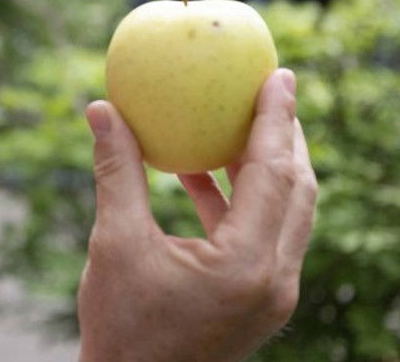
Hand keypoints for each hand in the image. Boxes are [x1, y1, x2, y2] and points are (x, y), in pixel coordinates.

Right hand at [76, 68, 316, 361]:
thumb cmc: (121, 325)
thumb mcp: (114, 243)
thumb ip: (117, 172)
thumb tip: (101, 108)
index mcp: (245, 264)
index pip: (275, 174)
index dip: (277, 118)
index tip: (280, 74)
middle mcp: (274, 280)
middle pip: (298, 191)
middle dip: (287, 136)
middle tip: (272, 88)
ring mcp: (273, 295)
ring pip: (288, 214)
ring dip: (269, 166)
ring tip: (241, 122)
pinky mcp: (259, 301)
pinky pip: (265, 236)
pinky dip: (243, 199)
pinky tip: (200, 173)